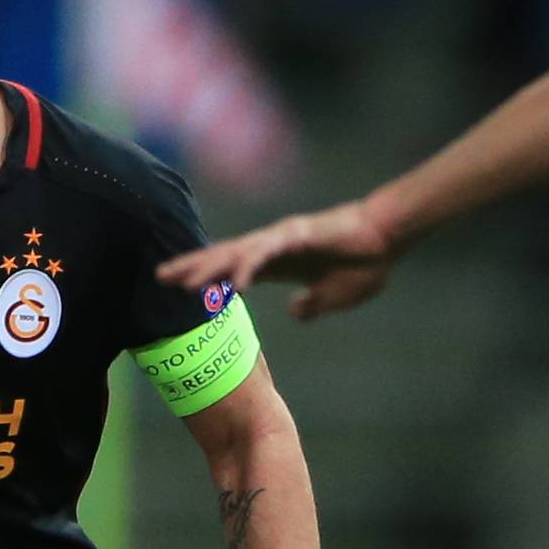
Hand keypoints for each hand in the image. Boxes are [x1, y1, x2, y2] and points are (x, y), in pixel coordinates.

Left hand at [156, 199, 395, 320]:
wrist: (388, 241)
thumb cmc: (364, 264)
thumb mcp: (332, 296)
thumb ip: (312, 305)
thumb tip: (297, 313)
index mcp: (276, 263)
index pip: (230, 269)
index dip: (204, 277)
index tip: (176, 288)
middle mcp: (272, 248)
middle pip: (223, 257)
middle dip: (191, 267)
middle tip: (159, 276)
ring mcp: (282, 240)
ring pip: (236, 253)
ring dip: (210, 268)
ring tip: (182, 284)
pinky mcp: (299, 236)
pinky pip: (267, 254)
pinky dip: (249, 267)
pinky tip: (234, 283)